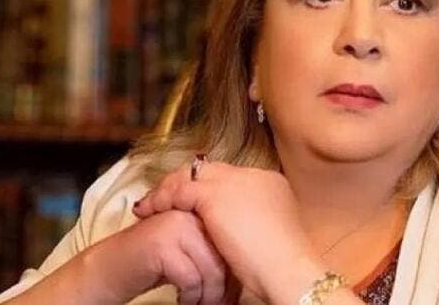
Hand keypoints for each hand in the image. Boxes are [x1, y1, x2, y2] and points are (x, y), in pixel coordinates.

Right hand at [88, 209, 239, 304]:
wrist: (109, 269)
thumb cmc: (154, 264)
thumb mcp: (190, 252)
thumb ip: (213, 250)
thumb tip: (243, 272)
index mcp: (200, 209)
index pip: (229, 240)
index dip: (233, 270)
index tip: (233, 292)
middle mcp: (189, 212)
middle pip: (223, 254)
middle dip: (224, 286)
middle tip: (221, 304)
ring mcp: (175, 225)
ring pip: (211, 268)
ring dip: (208, 296)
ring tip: (200, 304)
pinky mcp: (162, 244)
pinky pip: (191, 278)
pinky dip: (190, 297)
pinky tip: (182, 300)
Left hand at [132, 161, 322, 302]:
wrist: (287, 268)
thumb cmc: (283, 263)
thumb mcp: (269, 236)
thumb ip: (253, 222)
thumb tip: (237, 232)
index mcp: (270, 183)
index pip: (230, 177)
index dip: (207, 188)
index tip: (192, 203)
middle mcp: (253, 176)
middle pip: (210, 171)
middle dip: (185, 184)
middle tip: (165, 199)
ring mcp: (234, 182)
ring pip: (191, 176)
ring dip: (169, 189)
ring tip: (152, 204)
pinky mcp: (215, 195)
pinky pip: (179, 190)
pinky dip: (163, 198)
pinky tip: (151, 210)